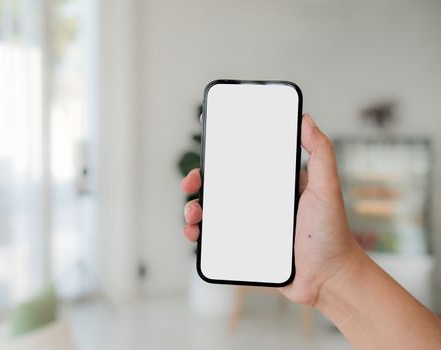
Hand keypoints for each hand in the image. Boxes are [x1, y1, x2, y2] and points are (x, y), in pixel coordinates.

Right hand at [181, 114, 360, 305]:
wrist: (328, 279)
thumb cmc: (331, 233)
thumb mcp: (327, 188)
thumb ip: (320, 153)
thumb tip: (306, 119)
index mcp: (272, 184)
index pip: (242, 162)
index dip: (221, 152)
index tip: (207, 141)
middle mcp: (257, 202)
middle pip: (219, 185)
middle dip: (198, 180)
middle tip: (191, 182)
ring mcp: (248, 225)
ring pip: (212, 211)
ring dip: (194, 208)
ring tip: (193, 214)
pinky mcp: (242, 248)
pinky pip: (214, 239)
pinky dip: (199, 234)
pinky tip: (194, 234)